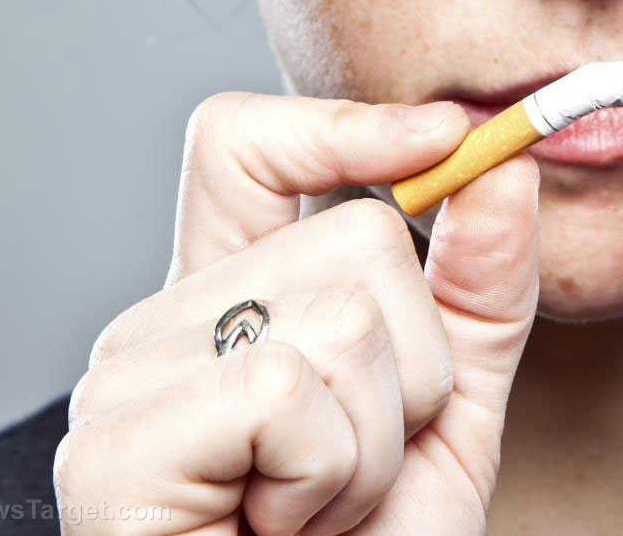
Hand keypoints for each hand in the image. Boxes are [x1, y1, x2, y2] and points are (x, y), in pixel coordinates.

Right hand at [54, 93, 539, 534]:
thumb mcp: (447, 413)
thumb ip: (477, 294)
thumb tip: (501, 169)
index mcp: (226, 301)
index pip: (244, 144)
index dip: (347, 126)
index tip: (447, 136)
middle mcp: (162, 324)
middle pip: (357, 237)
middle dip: (416, 371)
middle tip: (358, 463)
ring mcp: (129, 380)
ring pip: (345, 316)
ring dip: (380, 440)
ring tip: (322, 505)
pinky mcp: (121, 442)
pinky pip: (290, 391)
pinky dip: (331, 478)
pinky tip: (285, 527)